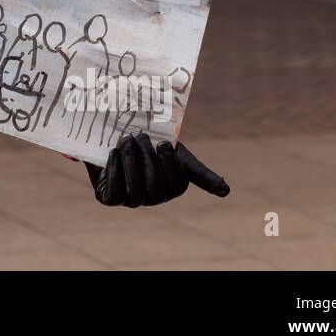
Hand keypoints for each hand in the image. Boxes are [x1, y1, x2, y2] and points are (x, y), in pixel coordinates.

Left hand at [85, 133, 228, 206]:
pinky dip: (115, 172)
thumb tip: (226, 191)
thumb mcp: (175, 153)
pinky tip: (114, 153)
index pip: (177, 185)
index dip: (170, 165)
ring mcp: (130, 200)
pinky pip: (114, 194)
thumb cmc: (149, 144)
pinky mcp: (108, 198)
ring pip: (136, 193)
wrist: (116, 136)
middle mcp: (152, 198)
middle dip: (147, 161)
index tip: (163, 143)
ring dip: (131, 164)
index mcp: (170, 188)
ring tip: (126, 140)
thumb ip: (198, 171)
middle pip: (155, 189)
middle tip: (139, 136)